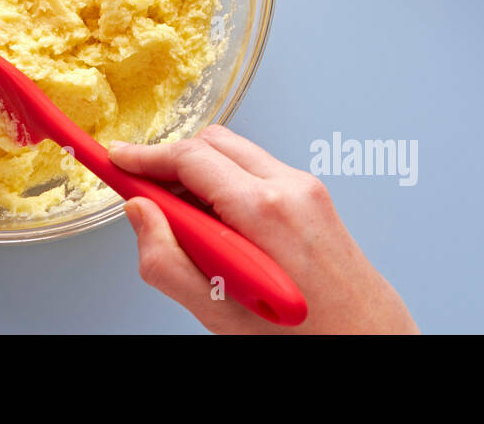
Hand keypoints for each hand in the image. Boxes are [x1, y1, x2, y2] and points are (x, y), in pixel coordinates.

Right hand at [112, 124, 416, 333]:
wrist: (368, 340)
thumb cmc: (303, 336)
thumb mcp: (217, 312)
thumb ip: (165, 261)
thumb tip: (138, 213)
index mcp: (265, 210)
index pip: (190, 157)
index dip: (144, 156)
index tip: (115, 159)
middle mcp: (290, 186)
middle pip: (212, 142)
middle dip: (171, 161)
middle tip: (145, 195)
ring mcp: (307, 187)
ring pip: (235, 153)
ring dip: (200, 173)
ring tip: (187, 225)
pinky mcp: (314, 195)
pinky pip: (257, 171)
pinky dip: (227, 184)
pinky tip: (221, 229)